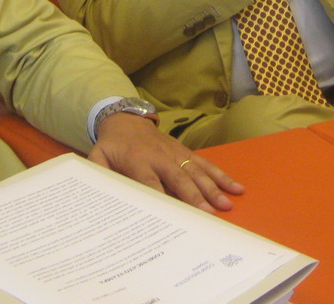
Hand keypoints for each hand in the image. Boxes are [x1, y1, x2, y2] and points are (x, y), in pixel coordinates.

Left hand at [88, 113, 243, 212]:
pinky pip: (205, 164)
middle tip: (209, 215)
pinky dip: (221, 175)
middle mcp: (160, 156)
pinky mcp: (186, 152)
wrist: (125, 119)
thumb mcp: (97, 157)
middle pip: (179, 178)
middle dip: (195, 196)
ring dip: (212, 189)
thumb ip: (98, 174)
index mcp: (137, 160)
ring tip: (226, 205)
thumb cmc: (112, 145)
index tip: (174, 213)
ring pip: (196, 171)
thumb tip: (98, 193)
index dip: (161, 195)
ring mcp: (176, 153)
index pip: (149, 181)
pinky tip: (236, 187)